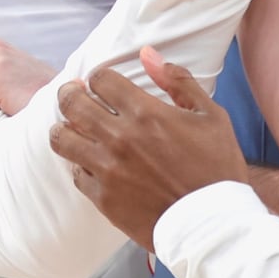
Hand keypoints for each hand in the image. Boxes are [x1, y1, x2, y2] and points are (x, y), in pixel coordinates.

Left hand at [50, 48, 246, 251]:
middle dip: (70, 93)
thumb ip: (178, 81)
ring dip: (63, 127)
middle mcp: (120, 138)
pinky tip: (88, 161)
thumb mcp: (210, 116)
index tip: (102, 84)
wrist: (214, 224)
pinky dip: (78, 163)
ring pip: (61, 138)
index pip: (101, 80)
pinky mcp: (103, 198)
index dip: (99, 77)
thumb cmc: (217, 167)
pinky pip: (74, 173)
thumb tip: (147, 54)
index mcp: (147, 113)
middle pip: (72, 103)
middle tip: (74, 94)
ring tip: (70, 127)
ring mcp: (108, 169)